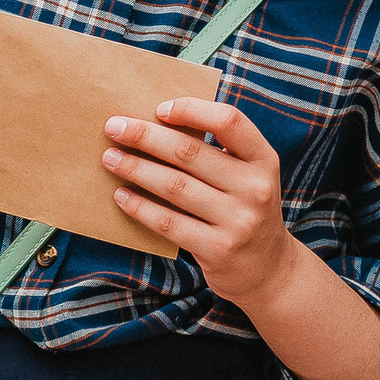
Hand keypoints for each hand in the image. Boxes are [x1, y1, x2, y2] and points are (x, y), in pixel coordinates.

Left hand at [101, 98, 303, 306]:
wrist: (269, 270)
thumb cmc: (246, 211)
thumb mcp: (250, 177)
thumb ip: (221, 152)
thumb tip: (160, 125)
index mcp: (264, 160)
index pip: (229, 121)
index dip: (192, 110)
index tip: (159, 109)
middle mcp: (255, 188)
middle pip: (190, 152)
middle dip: (145, 136)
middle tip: (114, 127)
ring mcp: (238, 221)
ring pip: (174, 186)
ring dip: (136, 168)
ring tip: (111, 158)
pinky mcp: (218, 249)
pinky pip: (169, 223)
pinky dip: (141, 207)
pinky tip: (121, 195)